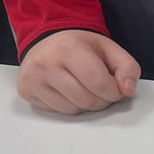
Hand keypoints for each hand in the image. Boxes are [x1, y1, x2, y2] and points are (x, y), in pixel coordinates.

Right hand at [18, 30, 140, 114]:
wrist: (48, 40)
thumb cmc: (81, 46)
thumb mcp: (109, 49)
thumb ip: (127, 68)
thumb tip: (128, 91)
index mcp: (69, 48)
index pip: (99, 84)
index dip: (114, 92)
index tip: (115, 87)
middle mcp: (45, 63)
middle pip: (87, 101)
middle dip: (101, 99)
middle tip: (100, 87)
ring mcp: (32, 78)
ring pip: (73, 110)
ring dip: (86, 104)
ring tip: (83, 87)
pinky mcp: (26, 91)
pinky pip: (58, 112)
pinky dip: (69, 105)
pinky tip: (67, 90)